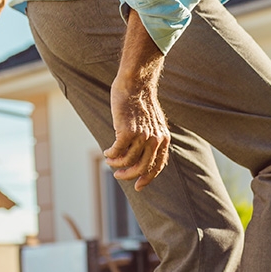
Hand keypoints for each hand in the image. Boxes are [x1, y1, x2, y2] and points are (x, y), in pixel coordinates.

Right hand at [104, 75, 170, 190]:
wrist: (136, 85)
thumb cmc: (142, 102)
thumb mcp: (154, 123)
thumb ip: (152, 138)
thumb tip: (141, 156)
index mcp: (163, 139)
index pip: (157, 166)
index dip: (147, 178)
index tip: (138, 186)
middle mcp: (155, 140)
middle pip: (142, 168)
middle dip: (129, 175)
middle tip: (118, 175)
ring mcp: (142, 136)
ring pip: (128, 161)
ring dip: (116, 164)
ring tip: (109, 160)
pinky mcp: (127, 131)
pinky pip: (117, 151)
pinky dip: (111, 154)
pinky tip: (107, 152)